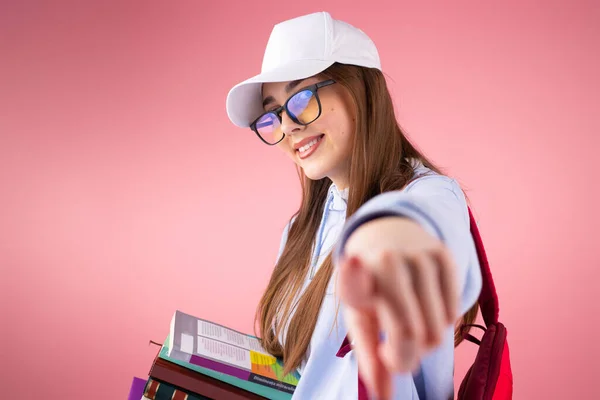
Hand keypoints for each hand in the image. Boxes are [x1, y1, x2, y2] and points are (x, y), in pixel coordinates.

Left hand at [338, 217, 458, 399]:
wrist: (389, 238)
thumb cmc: (372, 288)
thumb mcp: (361, 319)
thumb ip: (370, 357)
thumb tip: (385, 396)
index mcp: (355, 279)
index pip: (354, 281)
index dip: (353, 275)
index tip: (352, 264)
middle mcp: (385, 261)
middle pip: (408, 334)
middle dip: (405, 357)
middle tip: (394, 352)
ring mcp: (417, 256)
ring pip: (436, 330)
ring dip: (426, 344)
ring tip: (410, 329)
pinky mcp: (443, 254)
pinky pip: (454, 314)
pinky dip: (443, 324)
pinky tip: (426, 310)